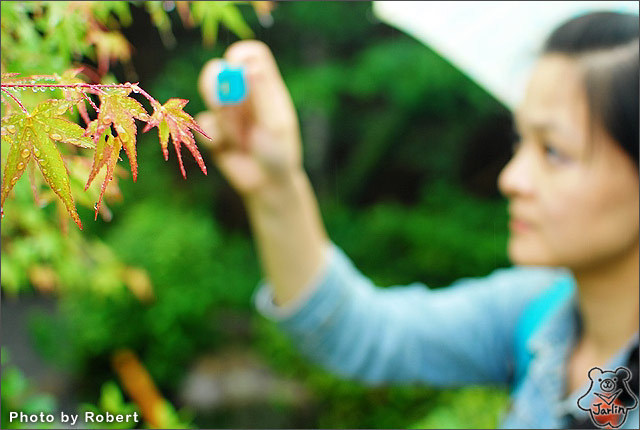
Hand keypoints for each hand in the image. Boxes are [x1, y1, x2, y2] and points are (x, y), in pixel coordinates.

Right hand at [196, 40, 302, 196]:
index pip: (250, 54)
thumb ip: (261, 95)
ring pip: (210, 98)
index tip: (234, 68)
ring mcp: (227, 111)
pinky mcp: (213, 130)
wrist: (267, 185)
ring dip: (224, 120)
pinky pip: (203, 124)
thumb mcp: (275, 124)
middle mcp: (244, 94)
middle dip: (216, 83)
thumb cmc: (279, 153)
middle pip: (219, 69)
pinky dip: (216, 139)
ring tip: (240, 140)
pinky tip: (230, 151)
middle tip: (223, 101)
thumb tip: (249, 65)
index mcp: (265, 86)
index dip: (239, 56)